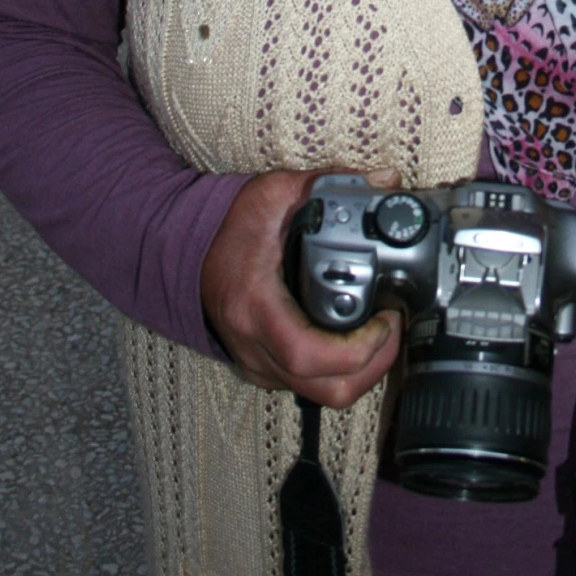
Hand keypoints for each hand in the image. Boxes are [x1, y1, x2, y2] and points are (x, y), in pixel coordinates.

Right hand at [201, 168, 402, 403]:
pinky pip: (308, 386)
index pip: (308, 353)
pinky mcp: (263, 367)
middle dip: (373, 366)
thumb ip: (331, 182)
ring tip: (382, 335)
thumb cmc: (228, 225)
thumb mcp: (275, 193)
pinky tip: (357, 342)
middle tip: (393, 327)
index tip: (386, 318)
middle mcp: (254, 346)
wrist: (182, 249)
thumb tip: (386, 180)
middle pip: (326, 389)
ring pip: (321, 395)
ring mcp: (257, 362)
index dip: (359, 348)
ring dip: (361, 373)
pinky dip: (340, 372)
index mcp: (255, 307)